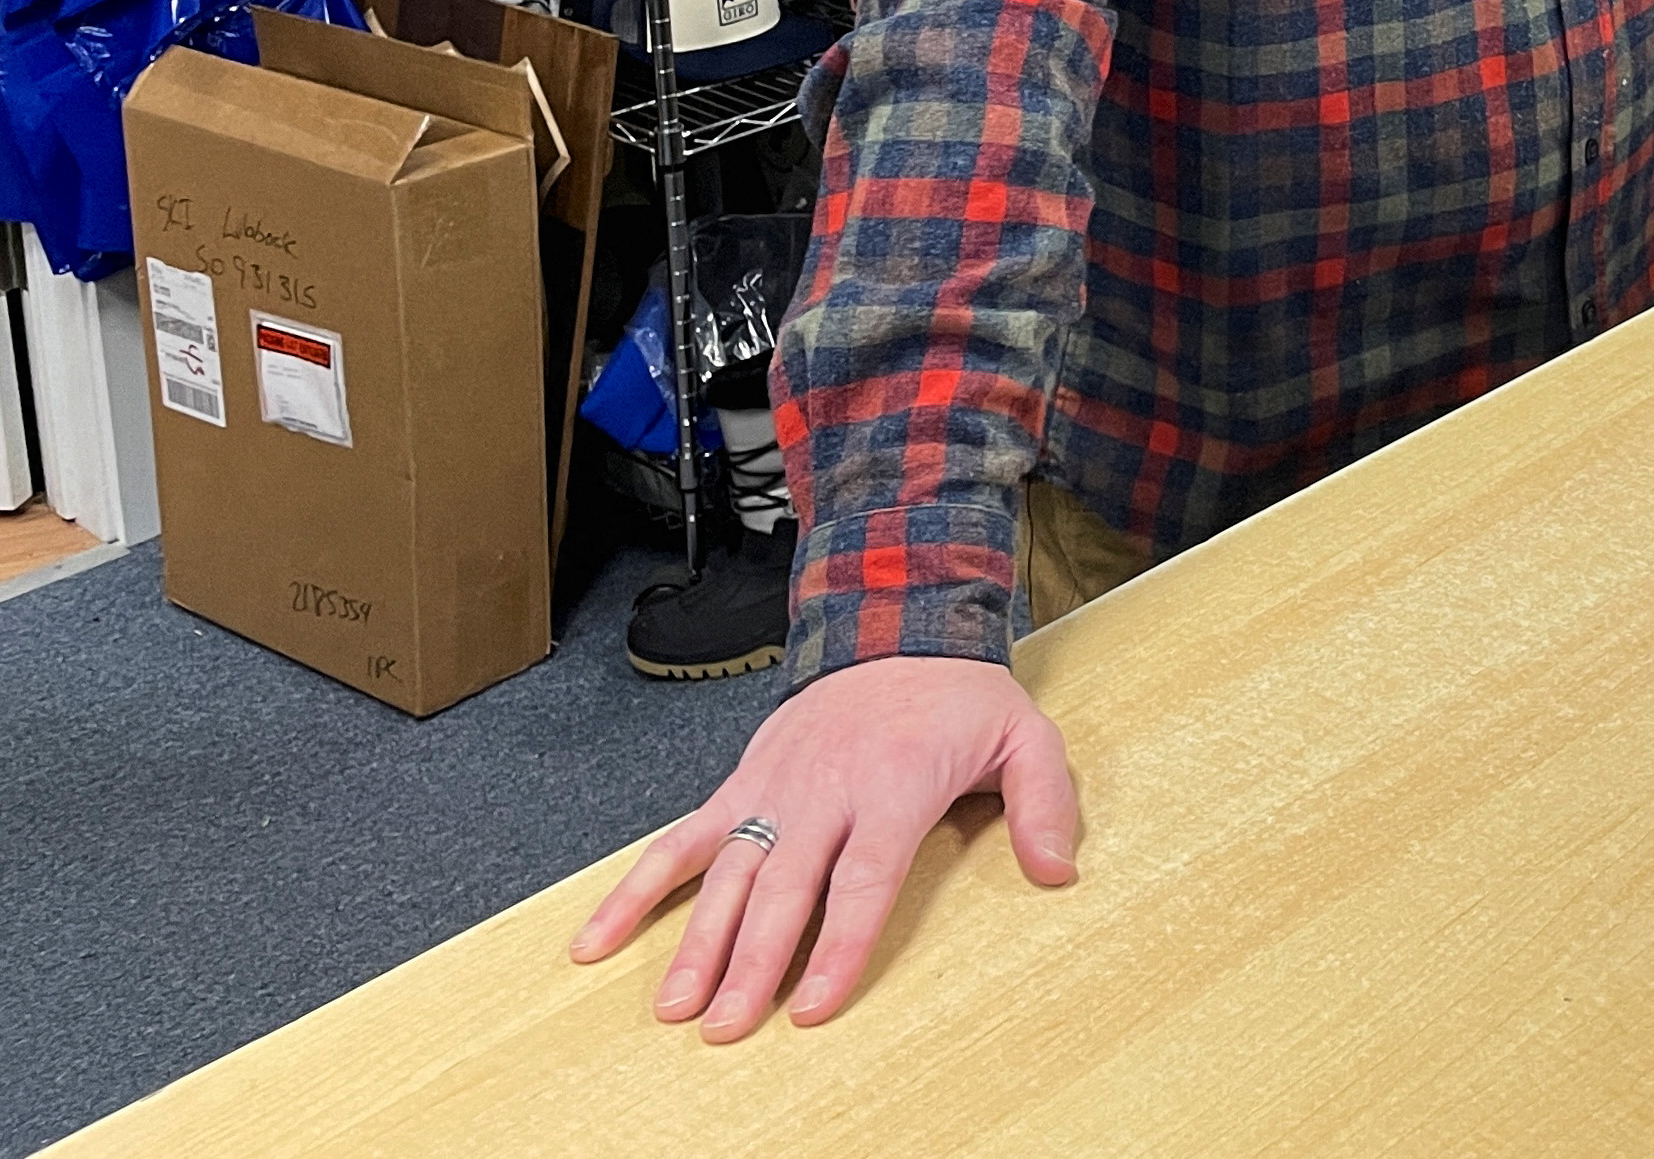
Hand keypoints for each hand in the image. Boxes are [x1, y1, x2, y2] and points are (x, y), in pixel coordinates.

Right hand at [570, 653, 1079, 1041]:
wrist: (897, 625)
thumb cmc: (960, 696)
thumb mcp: (1026, 737)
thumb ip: (1044, 804)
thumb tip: (1057, 871)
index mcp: (893, 785)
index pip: (861, 880)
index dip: (836, 947)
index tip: (809, 1007)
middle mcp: (824, 790)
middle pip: (781, 889)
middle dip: (751, 963)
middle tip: (726, 1028)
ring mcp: (774, 788)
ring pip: (725, 874)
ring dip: (696, 942)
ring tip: (673, 1007)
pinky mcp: (741, 784)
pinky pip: (679, 840)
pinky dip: (634, 890)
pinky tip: (595, 940)